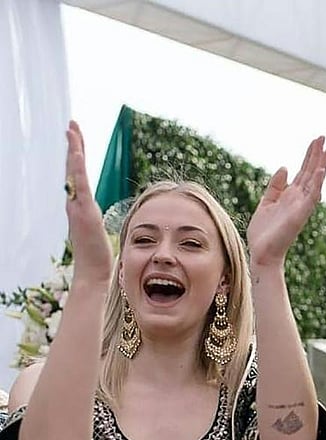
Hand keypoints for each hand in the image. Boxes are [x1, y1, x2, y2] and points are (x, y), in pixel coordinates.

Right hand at [65, 121, 111, 284]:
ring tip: (71, 128)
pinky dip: (77, 165)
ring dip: (74, 149)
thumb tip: (96, 217)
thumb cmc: (97, 258)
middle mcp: (75, 203)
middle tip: (70, 124)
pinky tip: (76, 149)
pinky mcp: (83, 211)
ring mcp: (77, 206)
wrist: (93, 273)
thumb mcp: (97, 232)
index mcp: (80, 207)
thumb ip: (94, 220)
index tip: (75, 138)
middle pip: (73, 168)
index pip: (78, 176)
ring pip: (74, 171)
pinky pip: (79, 184)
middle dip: (73, 145)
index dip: (77, 157)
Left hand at [246, 136, 325, 266]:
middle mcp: (299, 199)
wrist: (262, 253)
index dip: (309, 155)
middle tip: (324, 137)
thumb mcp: (265, 203)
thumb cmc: (263, 233)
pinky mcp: (300, 215)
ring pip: (315, 181)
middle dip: (317, 154)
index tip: (316, 141)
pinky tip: (321, 170)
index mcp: (290, 195)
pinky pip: (311, 197)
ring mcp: (301, 206)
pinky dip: (317, 184)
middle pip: (310, 172)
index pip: (303, 171)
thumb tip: (284, 167)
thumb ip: (275, 186)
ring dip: (322, 165)